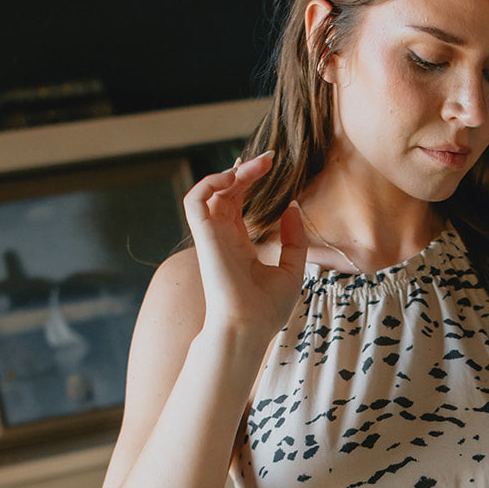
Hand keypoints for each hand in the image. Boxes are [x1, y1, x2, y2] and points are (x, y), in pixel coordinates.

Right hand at [182, 152, 306, 342]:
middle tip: (269, 159)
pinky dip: (210, 182)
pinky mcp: (203, 237)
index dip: (249, 180)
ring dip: (229, 172)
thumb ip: (293, 240)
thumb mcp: (291, 270)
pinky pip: (195, 200)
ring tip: (254, 166)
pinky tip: (233, 177)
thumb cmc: (267, 310)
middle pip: (225, 191)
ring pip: (208, 191)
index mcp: (239, 244)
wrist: (248, 329)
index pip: (237, 202)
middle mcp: (222, 237)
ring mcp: (211, 236)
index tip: (270, 166)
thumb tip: (292, 208)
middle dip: (245, 171)